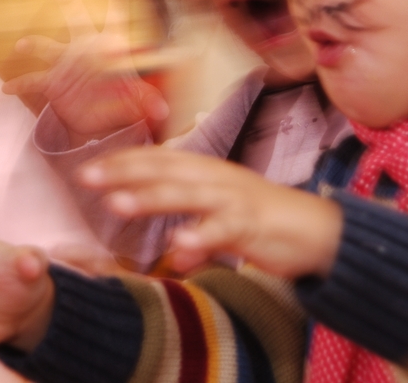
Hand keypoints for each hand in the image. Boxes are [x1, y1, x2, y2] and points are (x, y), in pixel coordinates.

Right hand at [2, 0, 168, 146]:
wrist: (98, 119)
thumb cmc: (120, 100)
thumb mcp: (136, 98)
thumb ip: (147, 100)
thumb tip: (162, 110)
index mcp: (108, 45)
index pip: (116, 15)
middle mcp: (84, 48)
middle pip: (77, 20)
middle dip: (70, 5)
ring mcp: (65, 64)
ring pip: (47, 47)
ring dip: (35, 45)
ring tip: (23, 45)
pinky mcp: (52, 83)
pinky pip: (32, 81)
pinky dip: (20, 84)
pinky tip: (7, 88)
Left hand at [78, 149, 342, 278]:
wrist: (321, 229)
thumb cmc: (270, 222)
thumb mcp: (228, 218)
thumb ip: (199, 229)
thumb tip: (175, 246)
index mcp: (211, 172)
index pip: (162, 160)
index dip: (126, 161)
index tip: (90, 166)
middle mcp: (220, 179)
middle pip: (167, 170)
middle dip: (126, 172)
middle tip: (86, 177)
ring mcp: (236, 201)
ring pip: (189, 195)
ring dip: (152, 198)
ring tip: (117, 204)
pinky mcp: (253, 226)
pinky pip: (223, 232)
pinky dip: (201, 238)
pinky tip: (179, 248)